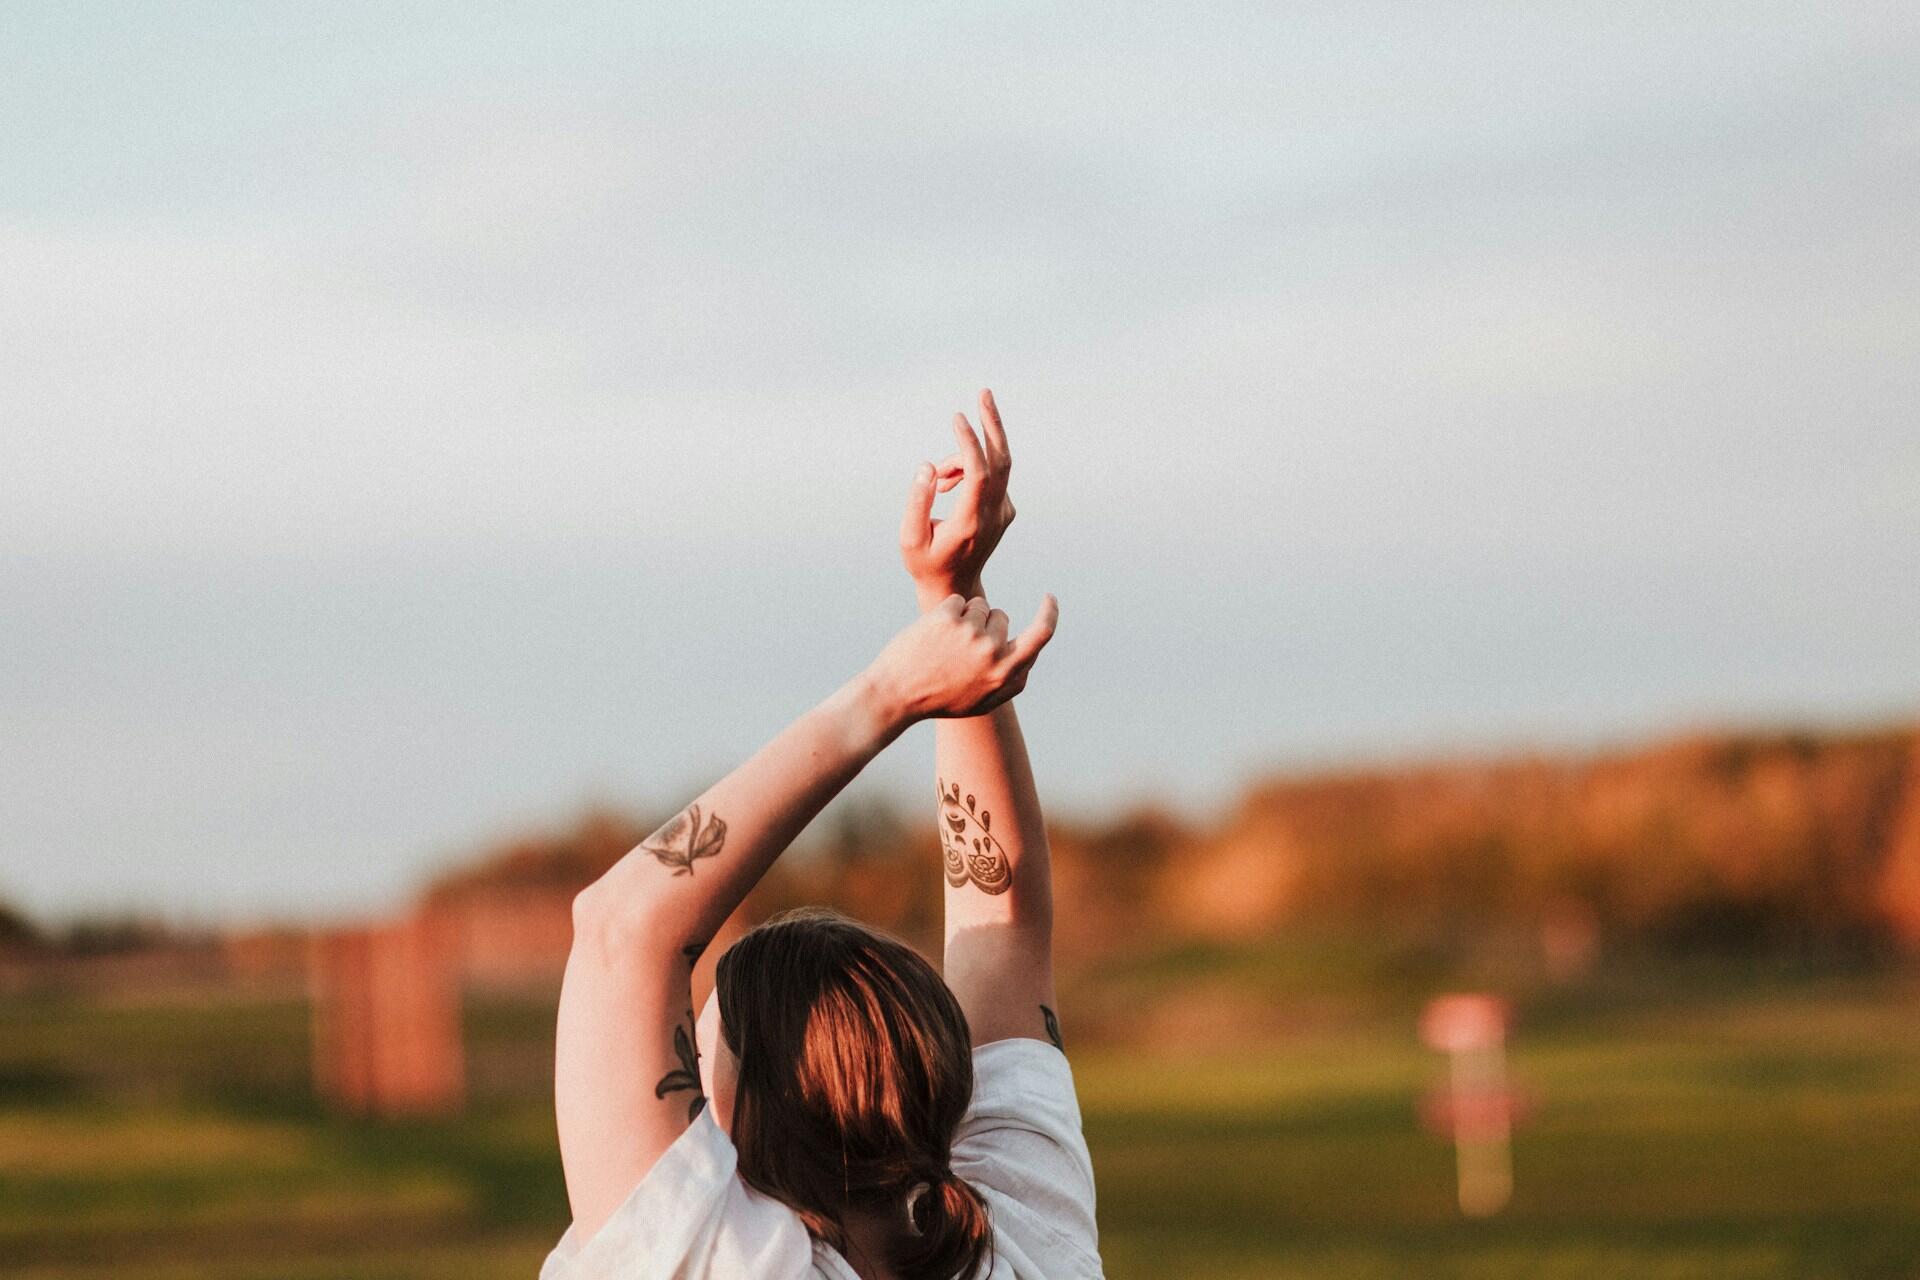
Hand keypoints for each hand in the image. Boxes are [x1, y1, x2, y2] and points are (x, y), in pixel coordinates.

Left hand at [867, 593, 1057, 723]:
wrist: (894, 695)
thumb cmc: (939, 700)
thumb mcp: (982, 702)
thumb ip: (1011, 683)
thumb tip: (1031, 660)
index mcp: (1005, 673)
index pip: (1041, 634)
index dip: (1049, 614)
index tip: (1049, 599)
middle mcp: (992, 651)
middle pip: (1001, 617)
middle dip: (986, 624)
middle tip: (958, 649)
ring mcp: (970, 632)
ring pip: (979, 606)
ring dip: (965, 617)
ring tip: (943, 644)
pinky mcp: (947, 617)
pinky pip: (957, 601)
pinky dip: (946, 613)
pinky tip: (932, 634)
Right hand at [899, 388, 1016, 609]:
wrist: (956, 587)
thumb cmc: (926, 563)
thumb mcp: (910, 538)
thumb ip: (916, 501)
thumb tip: (928, 466)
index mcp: (971, 523)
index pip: (980, 473)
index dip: (970, 443)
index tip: (957, 417)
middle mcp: (994, 515)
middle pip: (1002, 460)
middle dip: (992, 424)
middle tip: (984, 392)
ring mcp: (1003, 512)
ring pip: (993, 466)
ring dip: (964, 457)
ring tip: (937, 479)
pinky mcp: (1005, 510)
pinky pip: (991, 476)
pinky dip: (969, 469)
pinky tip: (947, 485)